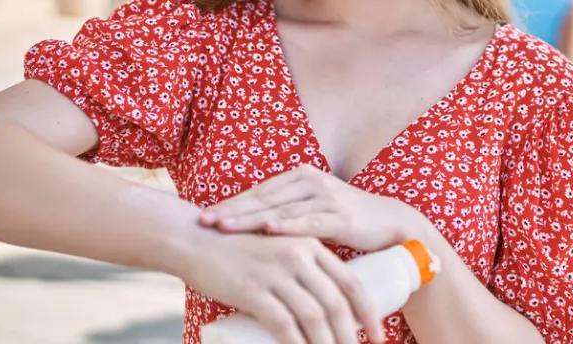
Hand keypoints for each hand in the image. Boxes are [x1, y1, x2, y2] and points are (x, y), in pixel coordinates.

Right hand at [176, 228, 386, 343]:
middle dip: (352, 335)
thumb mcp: (278, 251)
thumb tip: (321, 309)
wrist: (194, 239)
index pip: (351, 282)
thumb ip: (300, 271)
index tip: (379, 334)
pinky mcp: (253, 290)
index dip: (368, 312)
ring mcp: (276, 273)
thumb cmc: (237, 250)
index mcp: (310, 246)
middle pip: (337, 304)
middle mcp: (298, 256)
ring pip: (314, 317)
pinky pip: (284, 325)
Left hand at [199, 164, 428, 252]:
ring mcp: (327, 197)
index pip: (259, 192)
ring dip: (250, 220)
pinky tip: (268, 230)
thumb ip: (288, 211)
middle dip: (232, 211)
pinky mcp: (341, 217)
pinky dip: (287, 226)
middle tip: (204, 221)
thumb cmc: (348, 220)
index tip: (203, 215)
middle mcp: (311, 182)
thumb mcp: (314, 210)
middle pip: (264, 199)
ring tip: (224, 227)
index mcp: (301, 177)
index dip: (231, 203)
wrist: (393, 224)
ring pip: (281, 210)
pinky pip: (310, 222)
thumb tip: (252, 225)